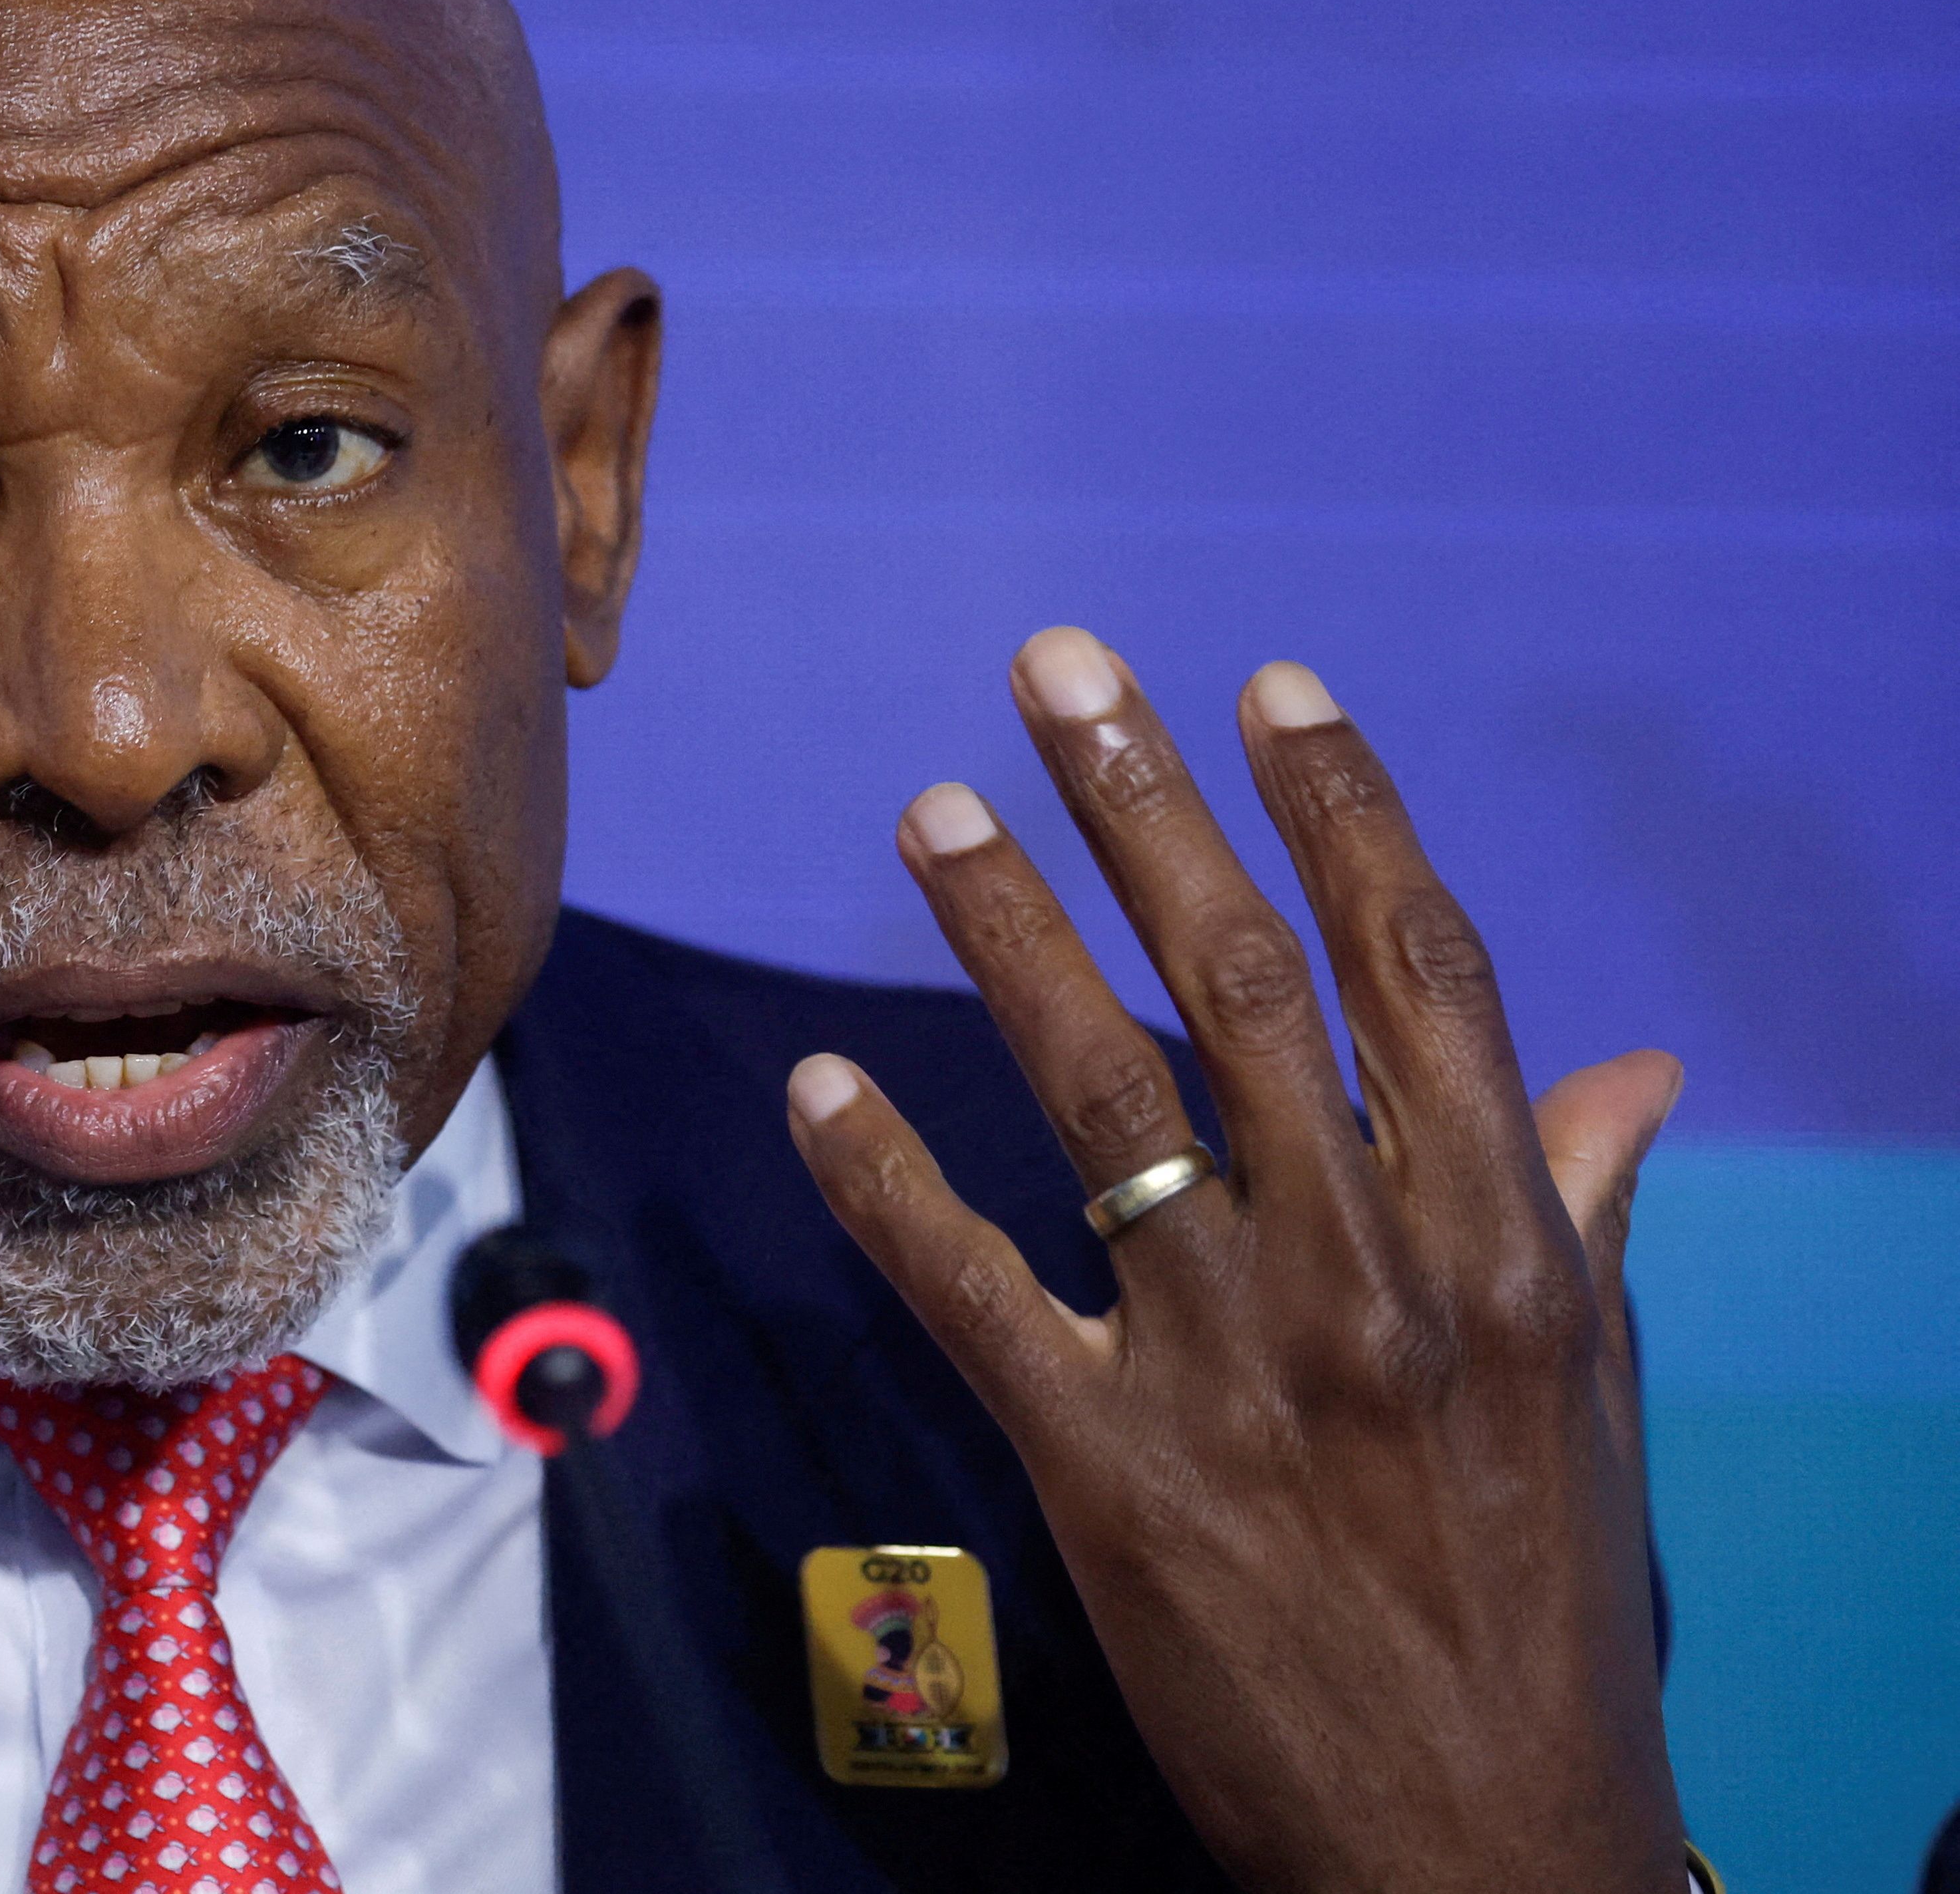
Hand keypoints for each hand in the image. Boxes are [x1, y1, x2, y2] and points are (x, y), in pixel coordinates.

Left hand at [785, 629, 1684, 1893]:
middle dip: (1146, 809)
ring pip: (1103, 1098)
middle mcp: (1374, 1279)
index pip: (1420, 975)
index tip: (1269, 687)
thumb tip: (1629, 1073)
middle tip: (1056, 669)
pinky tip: (817, 1086)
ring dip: (1008, 938)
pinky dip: (885, 1179)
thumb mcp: (1589, 1396)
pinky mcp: (1109, 1470)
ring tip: (930, 814)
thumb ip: (1581, 1212)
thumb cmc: (1542, 1606)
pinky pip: (971, 1291)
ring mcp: (1234, 1369)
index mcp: (1506, 1248)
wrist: (1487, 1846)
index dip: (1342, 813)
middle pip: (1248, 987)